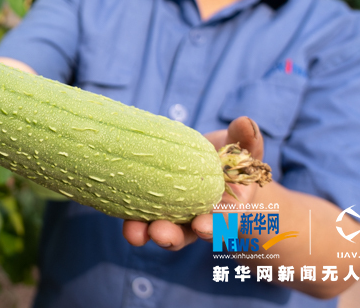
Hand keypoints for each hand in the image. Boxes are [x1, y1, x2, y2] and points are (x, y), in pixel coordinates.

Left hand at [121, 116, 263, 250]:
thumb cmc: (232, 155)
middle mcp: (199, 217)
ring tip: (133, 233)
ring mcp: (174, 215)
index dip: (214, 226)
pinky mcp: (151, 205)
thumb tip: (245, 123)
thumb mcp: (243, 147)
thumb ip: (247, 139)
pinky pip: (139, 214)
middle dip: (173, 236)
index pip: (223, 221)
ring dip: (145, 232)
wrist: (210, 162)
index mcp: (227, 208)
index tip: (202, 226)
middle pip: (186, 233)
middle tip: (160, 234)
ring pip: (160, 229)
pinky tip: (112, 209)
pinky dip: (128, 216)